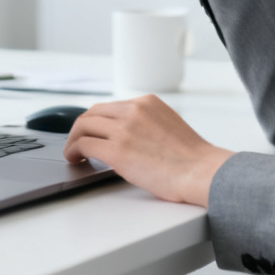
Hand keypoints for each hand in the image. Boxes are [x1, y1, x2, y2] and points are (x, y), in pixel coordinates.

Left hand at [62, 95, 232, 206]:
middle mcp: (133, 109)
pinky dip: (74, 150)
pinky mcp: (117, 150)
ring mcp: (124, 128)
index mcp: (146, 102)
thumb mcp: (168, 125)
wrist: (202, 172)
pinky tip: (75, 159)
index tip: (92, 131)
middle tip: (76, 142)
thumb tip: (126, 135)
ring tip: (72, 152)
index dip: (97, 120)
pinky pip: (85, 144)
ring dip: (74, 139)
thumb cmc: (191, 159)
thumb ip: (146, 123)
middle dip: (81, 127)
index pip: (111, 106)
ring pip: (84, 125)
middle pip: (93, 112)